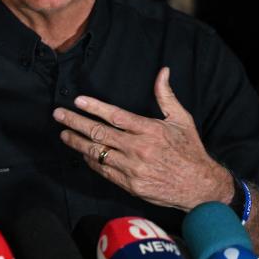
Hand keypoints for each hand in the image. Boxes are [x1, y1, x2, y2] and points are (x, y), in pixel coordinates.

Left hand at [52, 66, 231, 210]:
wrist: (200, 186)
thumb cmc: (190, 150)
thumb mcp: (181, 120)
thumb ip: (166, 96)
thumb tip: (163, 72)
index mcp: (150, 130)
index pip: (116, 116)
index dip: (95, 108)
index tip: (78, 101)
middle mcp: (139, 148)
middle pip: (100, 133)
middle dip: (76, 122)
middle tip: (58, 115)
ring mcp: (133, 168)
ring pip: (97, 152)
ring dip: (77, 142)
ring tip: (64, 134)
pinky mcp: (130, 184)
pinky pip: (104, 170)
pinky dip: (91, 160)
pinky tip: (82, 152)